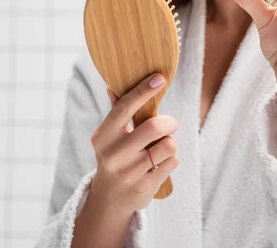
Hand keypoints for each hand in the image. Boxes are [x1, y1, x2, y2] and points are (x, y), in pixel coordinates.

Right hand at [88, 74, 179, 214]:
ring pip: (169, 144)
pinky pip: (173, 162)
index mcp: (104, 136)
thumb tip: (114, 84)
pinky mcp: (145, 186)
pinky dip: (171, 159)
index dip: (143, 91)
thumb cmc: (116, 156)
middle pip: (155, 127)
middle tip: (169, 125)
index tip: (159, 78)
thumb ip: (117, 111)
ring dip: (170, 143)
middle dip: (169, 123)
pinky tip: (159, 165)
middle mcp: (114, 154)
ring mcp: (129, 172)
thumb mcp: (111, 136)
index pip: (124, 108)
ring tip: (160, 148)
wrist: (110, 198)